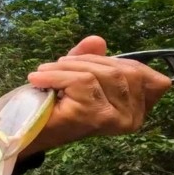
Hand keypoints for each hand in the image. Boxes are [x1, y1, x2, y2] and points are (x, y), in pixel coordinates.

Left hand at [20, 35, 172, 157]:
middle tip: (59, 63)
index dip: (119, 62)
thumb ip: (92, 58)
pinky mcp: (95, 115)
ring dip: (69, 66)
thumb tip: (97, 40)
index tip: (88, 63)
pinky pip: (84, 80)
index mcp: (136, 110)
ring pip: (104, 73)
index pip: (144, 75)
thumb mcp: (79, 76)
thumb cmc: (58, 108)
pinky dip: (56, 75)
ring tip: (46, 71)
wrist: (29, 134)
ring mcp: (115, 118)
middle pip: (124, 71)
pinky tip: (38, 79)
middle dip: (89, 60)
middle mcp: (132, 118)